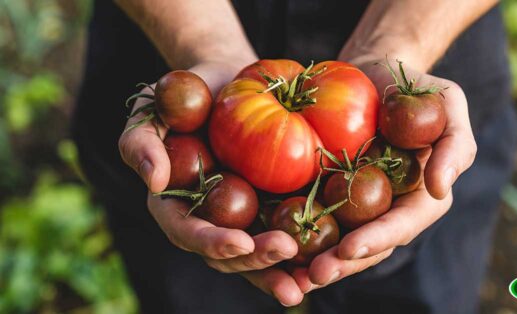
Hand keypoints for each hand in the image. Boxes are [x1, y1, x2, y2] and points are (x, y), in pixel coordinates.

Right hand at [118, 60, 303, 306]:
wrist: (229, 82)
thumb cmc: (186, 93)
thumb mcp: (152, 109)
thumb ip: (140, 142)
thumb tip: (153, 182)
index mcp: (175, 206)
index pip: (188, 232)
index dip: (212, 242)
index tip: (241, 242)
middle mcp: (209, 220)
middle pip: (227, 255)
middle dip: (255, 262)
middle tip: (285, 251)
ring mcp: (241, 218)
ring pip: (257, 256)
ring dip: (280, 272)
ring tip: (308, 283)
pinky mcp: (270, 207)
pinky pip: (284, 233)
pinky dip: (303, 253)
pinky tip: (326, 260)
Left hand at [292, 59, 475, 290]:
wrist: (372, 74)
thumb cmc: (415, 87)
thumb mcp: (448, 103)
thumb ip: (455, 144)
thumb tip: (441, 189)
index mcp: (419, 197)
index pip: (402, 224)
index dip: (379, 238)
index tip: (351, 248)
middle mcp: (387, 209)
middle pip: (367, 245)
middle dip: (342, 264)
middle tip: (314, 275)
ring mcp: (356, 205)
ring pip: (338, 242)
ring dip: (316, 262)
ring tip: (291, 279)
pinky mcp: (328, 193)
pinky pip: (313, 218)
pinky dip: (295, 236)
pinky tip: (273, 247)